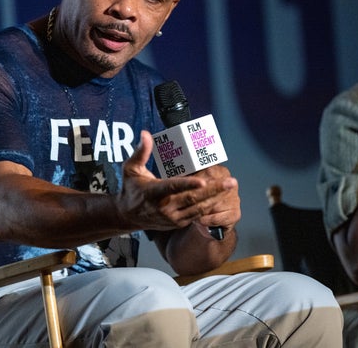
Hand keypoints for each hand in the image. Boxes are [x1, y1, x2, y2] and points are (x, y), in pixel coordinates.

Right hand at [117, 131, 235, 230]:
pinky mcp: (178, 223)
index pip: (173, 187)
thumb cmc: (131, 188)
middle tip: (230, 181)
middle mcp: (164, 207)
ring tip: (230, 187)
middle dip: (213, 190)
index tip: (203, 180)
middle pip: (192, 198)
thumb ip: (141, 152)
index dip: (188, 184)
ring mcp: (172, 217)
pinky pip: (198, 215)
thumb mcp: (130, 169)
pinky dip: (210, 206)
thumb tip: (146, 134)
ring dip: (216, 197)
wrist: (128, 216)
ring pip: (198, 208)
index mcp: (153, 192)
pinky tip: (221, 197)